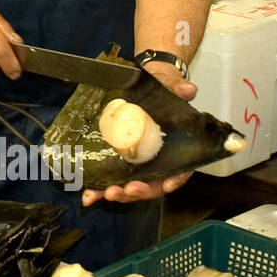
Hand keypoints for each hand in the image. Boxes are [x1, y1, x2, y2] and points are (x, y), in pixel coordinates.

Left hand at [82, 61, 193, 205]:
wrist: (141, 82)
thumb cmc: (159, 85)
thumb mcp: (168, 83)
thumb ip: (177, 87)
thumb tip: (187, 90)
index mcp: (177, 147)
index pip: (181, 169)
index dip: (174, 180)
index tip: (165, 185)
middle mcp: (158, 159)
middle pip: (152, 184)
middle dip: (138, 191)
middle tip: (124, 190)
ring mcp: (137, 162)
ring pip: (130, 185)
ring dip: (117, 193)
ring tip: (102, 194)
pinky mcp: (118, 159)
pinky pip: (111, 178)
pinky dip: (100, 189)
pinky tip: (88, 194)